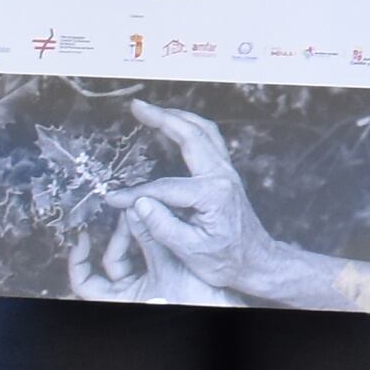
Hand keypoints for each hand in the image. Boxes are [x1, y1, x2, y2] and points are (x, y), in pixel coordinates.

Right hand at [117, 99, 258, 273]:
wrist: (256, 262)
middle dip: (162, 118)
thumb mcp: (191, 251)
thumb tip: (138, 203)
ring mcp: (227, 172)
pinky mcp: (226, 175)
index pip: (164, 187)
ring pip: (204, 132)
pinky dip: (190, 128)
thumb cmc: (226, 260)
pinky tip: (175, 126)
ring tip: (152, 110)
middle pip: (191, 136)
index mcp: (213, 194)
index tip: (113, 199)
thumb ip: (163, 226)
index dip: (135, 194)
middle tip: (137, 106)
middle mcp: (223, 176)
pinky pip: (210, 141)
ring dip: (178, 117)